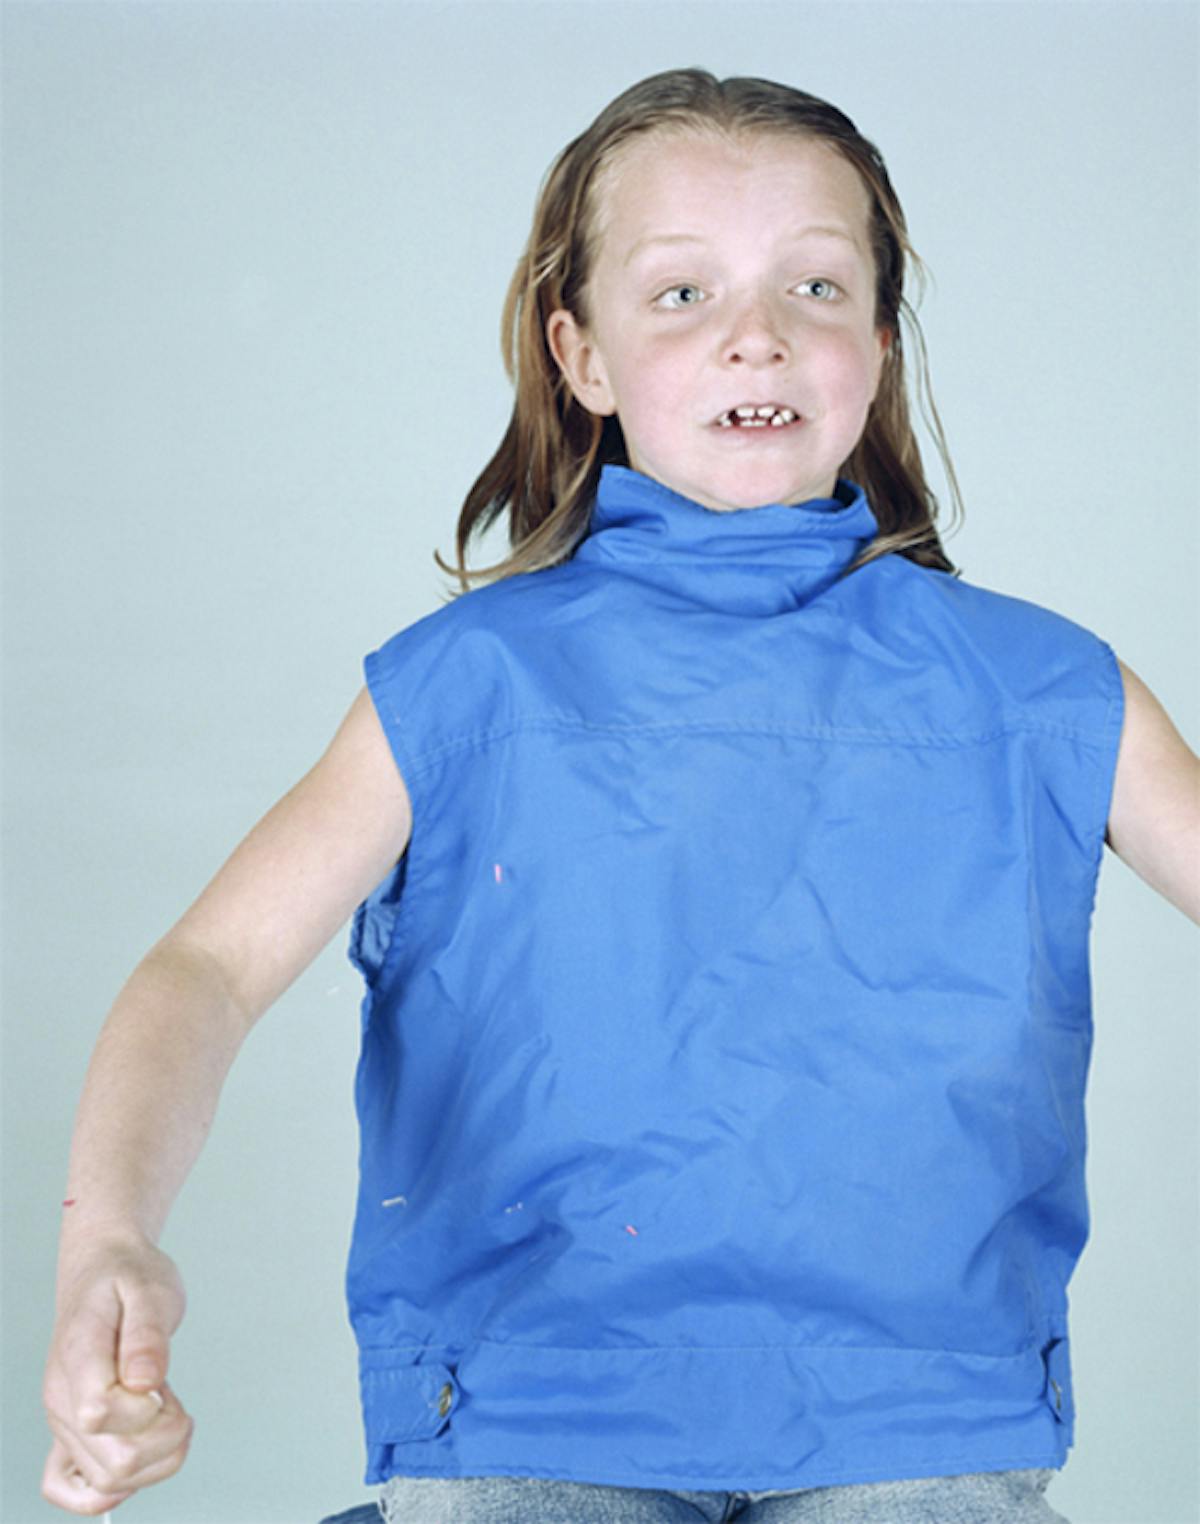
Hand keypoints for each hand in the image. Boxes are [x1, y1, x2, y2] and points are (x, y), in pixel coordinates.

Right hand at [42, 1235, 193, 1514]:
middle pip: (114, 1464)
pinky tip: (146, 1448)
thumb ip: (147, 1333)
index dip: (146, 1407)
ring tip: (163, 1411)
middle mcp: (62, 1401)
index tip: (161, 1381)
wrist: (101, 1272)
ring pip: (108, 1484)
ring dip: (156, 1459)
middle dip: (164, 1438)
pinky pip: (81, 1491)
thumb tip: (146, 1381)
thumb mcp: (150, 1288)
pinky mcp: (73, 1435)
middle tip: (172, 1397)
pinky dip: (122, 1485)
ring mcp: (65, 1423)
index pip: (101, 1414)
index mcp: (77, 1359)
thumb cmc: (127, 1278)